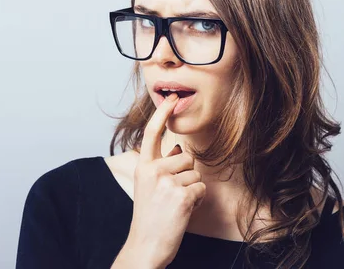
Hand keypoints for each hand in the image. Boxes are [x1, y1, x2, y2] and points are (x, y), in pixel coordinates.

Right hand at [124, 92, 205, 267]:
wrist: (145, 246)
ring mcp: (167, 183)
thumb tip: (179, 147)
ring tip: (175, 206)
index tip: (172, 97)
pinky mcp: (181, 196)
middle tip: (171, 196)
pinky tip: (182, 212)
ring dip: (192, 190)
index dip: (163, 113)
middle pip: (186, 157)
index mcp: (143, 167)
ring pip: (196, 174)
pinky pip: (201, 189)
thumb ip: (161, 166)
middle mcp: (153, 171)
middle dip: (186, 175)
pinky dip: (197, 202)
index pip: (152, 133)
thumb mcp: (147, 187)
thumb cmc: (149, 217)